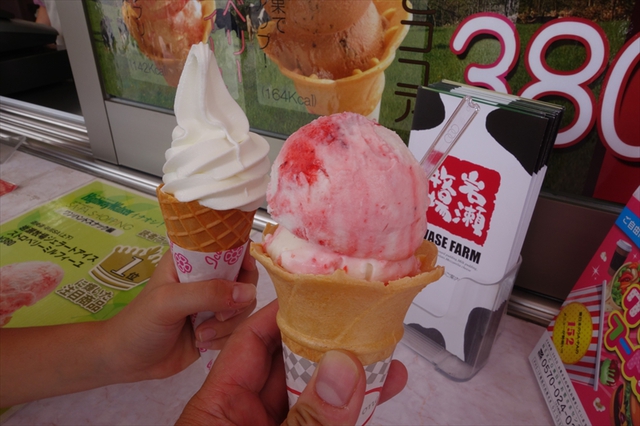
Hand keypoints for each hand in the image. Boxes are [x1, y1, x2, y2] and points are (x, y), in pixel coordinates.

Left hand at [102, 248, 258, 382]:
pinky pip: (238, 326)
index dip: (243, 256)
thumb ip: (208, 293)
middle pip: (245, 278)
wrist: (127, 361)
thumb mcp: (169, 302)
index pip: (230, 245)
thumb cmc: (140, 323)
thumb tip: (248, 292)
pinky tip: (203, 343)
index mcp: (193, 259)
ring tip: (201, 334)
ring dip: (228, 324)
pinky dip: (226, 337)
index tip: (245, 276)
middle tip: (219, 315)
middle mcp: (207, 277)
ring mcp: (214, 302)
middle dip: (237, 300)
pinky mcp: (218, 325)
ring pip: (244, 305)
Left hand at [177, 300, 407, 424]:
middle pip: (290, 367)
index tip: (321, 293)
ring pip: (315, 398)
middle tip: (364, 321)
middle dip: (328, 344)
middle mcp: (246, 419)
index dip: (283, 312)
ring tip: (389, 354)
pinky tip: (381, 392)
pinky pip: (324, 425)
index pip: (251, 343)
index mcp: (217, 409)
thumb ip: (306, 421)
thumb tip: (343, 368)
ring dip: (351, 378)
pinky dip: (350, 411)